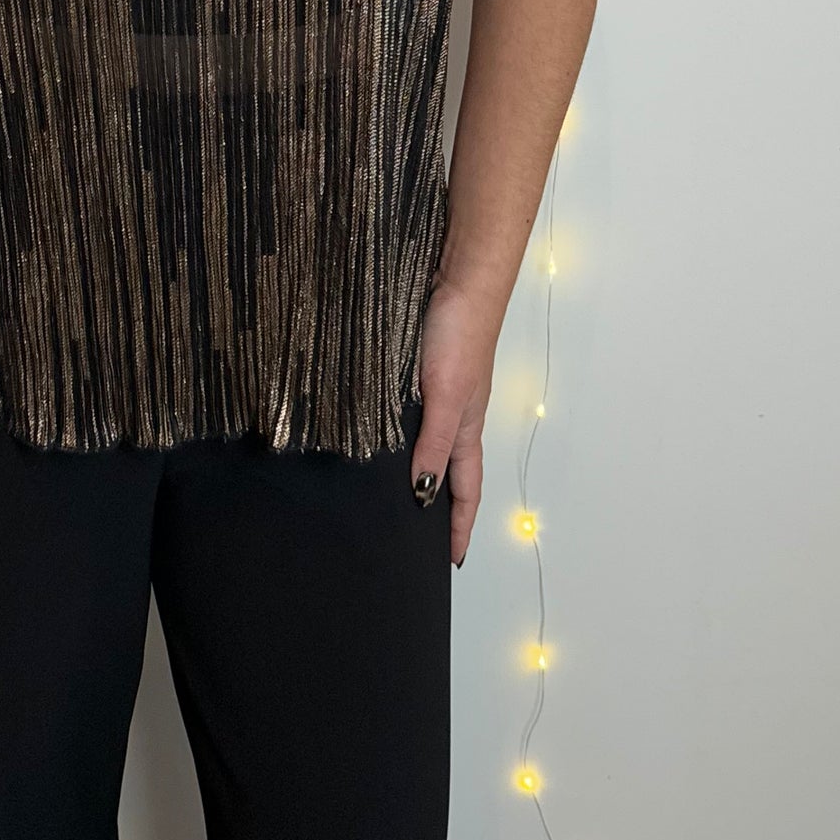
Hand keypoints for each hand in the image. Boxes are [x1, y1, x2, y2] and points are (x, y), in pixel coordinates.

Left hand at [410, 274, 503, 568]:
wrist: (457, 279)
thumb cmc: (462, 334)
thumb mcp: (445, 396)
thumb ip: (435, 443)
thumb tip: (423, 492)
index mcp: (465, 428)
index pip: (464, 490)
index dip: (459, 525)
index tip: (452, 560)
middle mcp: (452, 415)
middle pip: (446, 471)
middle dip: (435, 505)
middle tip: (414, 537)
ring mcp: (434, 392)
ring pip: (424, 442)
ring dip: (412, 468)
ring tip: (388, 495)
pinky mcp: (416, 370)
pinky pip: (407, 413)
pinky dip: (396, 433)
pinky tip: (373, 434)